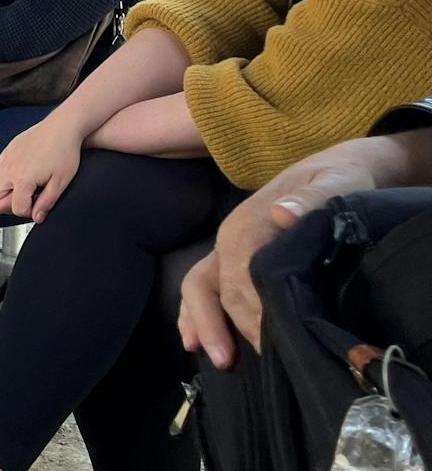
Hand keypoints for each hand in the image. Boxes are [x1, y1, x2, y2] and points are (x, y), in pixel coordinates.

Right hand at [0, 117, 83, 222]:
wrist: (61, 127)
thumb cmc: (64, 152)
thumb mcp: (60, 182)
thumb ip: (46, 202)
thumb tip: (37, 217)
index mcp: (22, 179)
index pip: (16, 208)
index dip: (28, 212)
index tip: (38, 208)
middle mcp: (9, 169)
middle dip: (7, 204)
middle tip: (24, 202)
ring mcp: (6, 158)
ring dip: (4, 191)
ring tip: (23, 190)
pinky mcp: (7, 151)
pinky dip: (4, 178)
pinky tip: (19, 176)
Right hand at [177, 141, 386, 366]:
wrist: (331, 169)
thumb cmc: (337, 181)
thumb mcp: (334, 184)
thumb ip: (309, 199)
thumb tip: (281, 214)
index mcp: (247, 225)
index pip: (238, 276)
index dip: (251, 311)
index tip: (273, 341)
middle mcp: (229, 238)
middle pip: (216, 288)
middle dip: (222, 326)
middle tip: (245, 362)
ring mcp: (228, 248)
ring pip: (199, 288)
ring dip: (202, 323)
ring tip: (219, 360)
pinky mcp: (232, 257)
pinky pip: (203, 286)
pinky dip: (194, 314)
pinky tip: (195, 341)